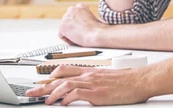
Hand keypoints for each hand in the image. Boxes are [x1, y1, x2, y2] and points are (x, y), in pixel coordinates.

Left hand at [26, 66, 149, 105]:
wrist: (141, 80)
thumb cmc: (128, 80)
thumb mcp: (108, 78)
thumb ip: (95, 82)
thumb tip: (85, 90)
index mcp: (91, 71)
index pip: (66, 69)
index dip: (50, 76)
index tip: (41, 82)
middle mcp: (89, 75)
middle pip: (60, 77)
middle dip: (43, 86)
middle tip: (31, 93)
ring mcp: (92, 83)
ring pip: (65, 84)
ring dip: (52, 93)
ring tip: (45, 101)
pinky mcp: (97, 92)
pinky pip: (76, 94)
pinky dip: (66, 99)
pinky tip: (63, 103)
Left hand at [58, 4, 106, 46]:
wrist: (95, 34)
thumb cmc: (97, 29)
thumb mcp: (92, 18)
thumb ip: (84, 18)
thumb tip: (81, 24)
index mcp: (80, 6)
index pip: (74, 15)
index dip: (78, 23)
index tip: (82, 27)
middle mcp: (72, 9)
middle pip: (67, 21)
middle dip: (72, 27)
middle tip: (80, 33)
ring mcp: (65, 17)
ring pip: (65, 29)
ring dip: (70, 33)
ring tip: (79, 36)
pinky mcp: (61, 26)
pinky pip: (62, 36)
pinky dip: (68, 39)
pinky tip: (76, 38)